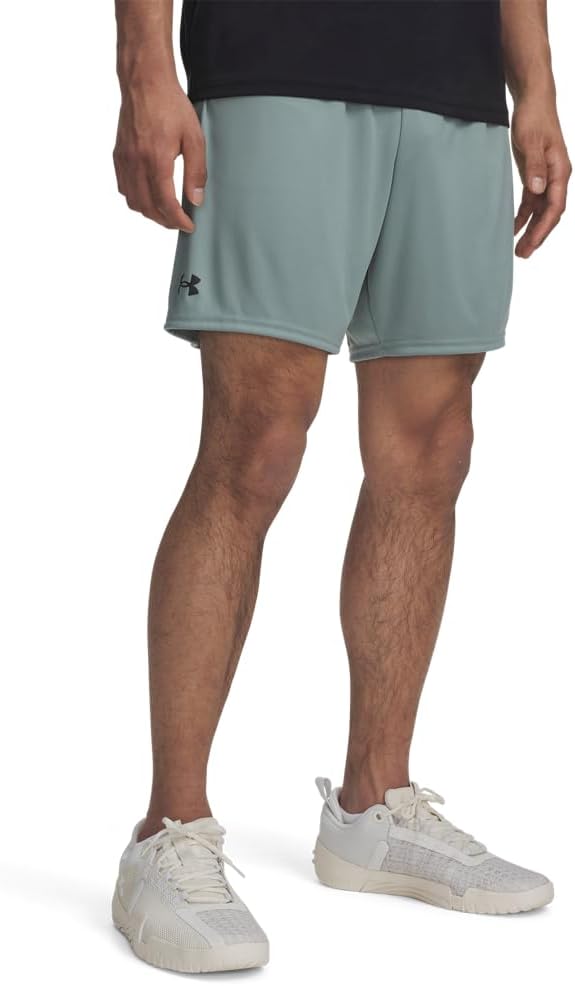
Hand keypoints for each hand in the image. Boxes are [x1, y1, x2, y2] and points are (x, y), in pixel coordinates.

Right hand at [113, 82, 205, 230]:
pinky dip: (135, 199)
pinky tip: (148, 196)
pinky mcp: (118, 155)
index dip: (178, 220)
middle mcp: (136, 163)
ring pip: (133, 201)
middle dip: (165, 221)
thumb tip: (196, 199)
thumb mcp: (193, 137)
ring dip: (149, 212)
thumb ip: (196, 171)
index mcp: (156, 160)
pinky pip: (123, 187)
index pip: (166, 204)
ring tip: (165, 213)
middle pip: (148, 208)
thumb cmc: (171, 105)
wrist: (144, 82)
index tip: (189, 226)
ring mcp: (124, 160)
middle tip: (179, 222)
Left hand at [511, 98, 570, 258]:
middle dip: (537, 235)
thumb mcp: (530, 140)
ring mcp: (546, 177)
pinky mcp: (536, 175)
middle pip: (549, 214)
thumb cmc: (534, 116)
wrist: (533, 99)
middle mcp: (556, 177)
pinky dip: (523, 216)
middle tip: (522, 254)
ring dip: (531, 229)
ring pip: (541, 211)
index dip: (543, 228)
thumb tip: (539, 189)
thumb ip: (534, 166)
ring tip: (519, 249)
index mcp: (560, 171)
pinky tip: (513, 228)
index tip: (531, 243)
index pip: (554, 207)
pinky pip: (532, 202)